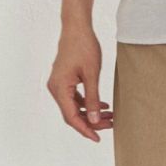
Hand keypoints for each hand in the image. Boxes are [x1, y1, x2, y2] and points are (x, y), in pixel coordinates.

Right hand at [47, 26, 113, 142]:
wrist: (76, 27)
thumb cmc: (84, 47)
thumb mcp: (92, 74)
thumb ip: (93, 98)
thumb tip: (94, 119)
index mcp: (59, 88)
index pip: (71, 117)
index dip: (85, 129)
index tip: (98, 138)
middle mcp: (55, 88)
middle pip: (72, 114)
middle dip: (91, 122)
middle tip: (111, 125)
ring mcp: (58, 84)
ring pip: (73, 106)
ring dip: (90, 113)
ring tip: (110, 116)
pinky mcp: (63, 80)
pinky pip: (73, 98)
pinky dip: (87, 103)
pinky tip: (103, 104)